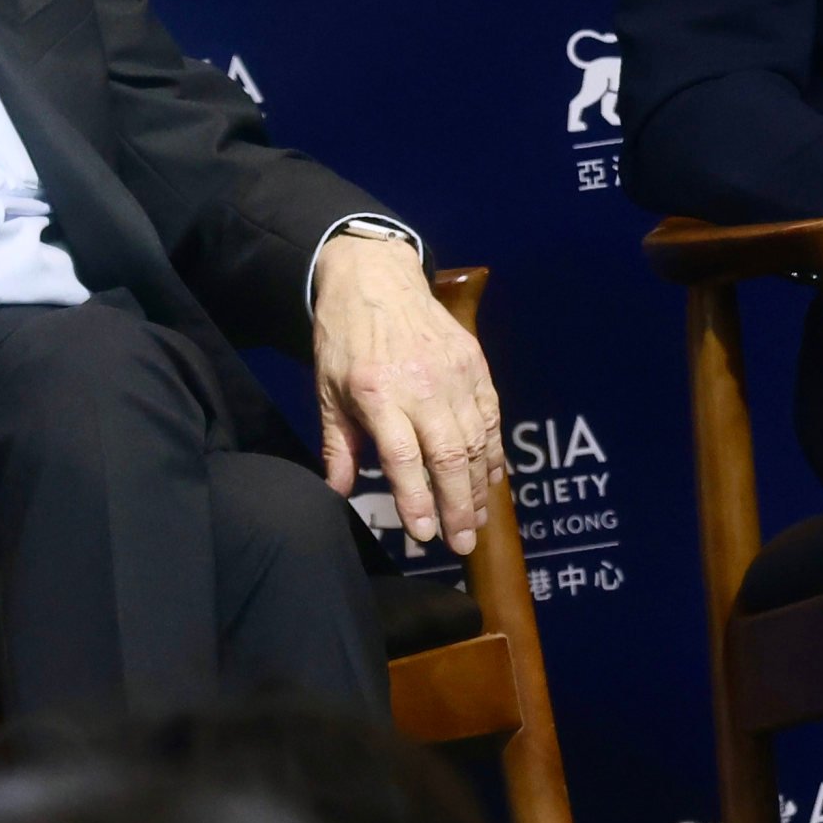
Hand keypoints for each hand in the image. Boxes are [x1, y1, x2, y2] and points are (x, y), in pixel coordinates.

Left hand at [311, 232, 501, 553]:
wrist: (376, 277)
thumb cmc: (345, 338)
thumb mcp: (327, 391)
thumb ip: (338, 446)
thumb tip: (337, 494)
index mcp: (378, 394)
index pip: (404, 459)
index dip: (417, 500)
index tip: (424, 535)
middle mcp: (422, 387)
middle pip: (449, 456)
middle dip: (458, 506)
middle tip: (462, 544)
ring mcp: (454, 375)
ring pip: (476, 441)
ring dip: (478, 486)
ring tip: (476, 521)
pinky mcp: (475, 365)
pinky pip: (491, 417)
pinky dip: (494, 452)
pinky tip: (493, 479)